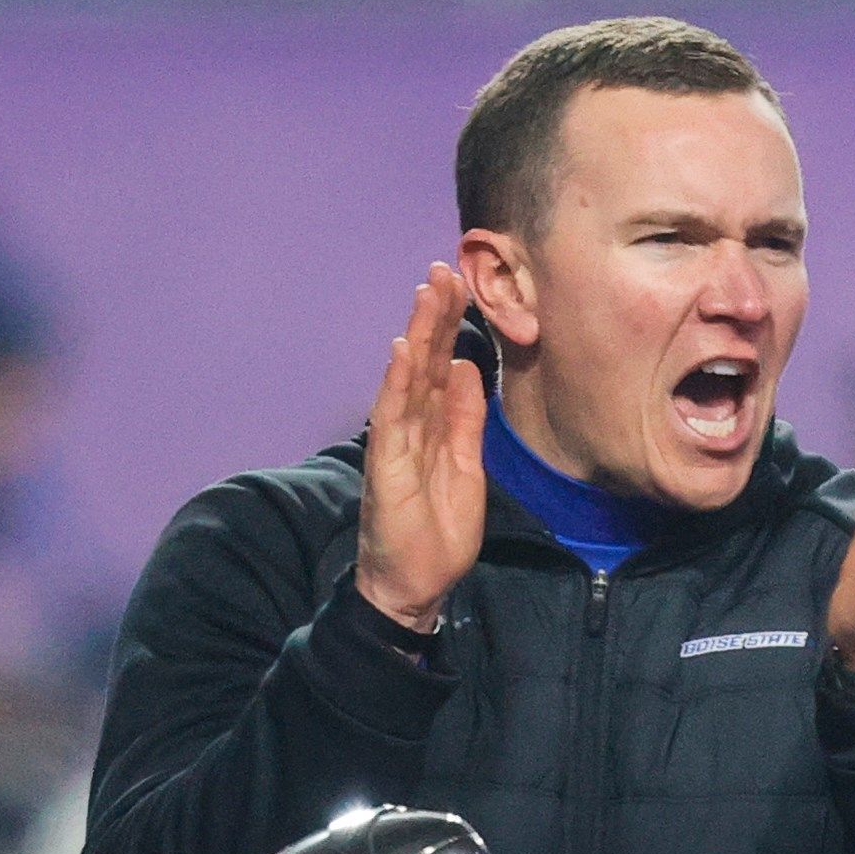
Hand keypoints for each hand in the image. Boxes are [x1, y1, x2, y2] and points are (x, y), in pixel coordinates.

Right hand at [357, 264, 487, 633]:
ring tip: (425, 294)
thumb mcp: (468, 465)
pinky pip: (391, 419)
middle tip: (444, 270)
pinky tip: (400, 352)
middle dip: (434, 316)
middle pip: (423, 361)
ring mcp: (395, 443)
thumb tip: (469, 369)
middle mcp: (410, 426)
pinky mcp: (386, 466)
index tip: (462, 285)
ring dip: (415, 336)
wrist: (416, 583)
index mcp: (432, 425)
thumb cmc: (439, 530)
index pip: (442, 365)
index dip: (450, 326)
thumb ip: (466, 419)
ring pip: (407, 379)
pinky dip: (395, 384)